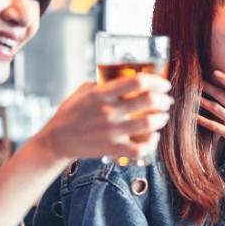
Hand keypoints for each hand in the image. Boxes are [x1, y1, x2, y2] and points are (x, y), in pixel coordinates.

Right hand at [34, 74, 172, 160]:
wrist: (57, 140)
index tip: (164, 84)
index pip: (137, 81)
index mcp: (102, 93)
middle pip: (149, 101)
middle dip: (164, 100)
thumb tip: (125, 76)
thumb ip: (103, 83)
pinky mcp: (113, 149)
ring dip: (161, 119)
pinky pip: (141, 148)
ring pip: (149, 124)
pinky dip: (152, 143)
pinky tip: (153, 137)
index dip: (156, 81)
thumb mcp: (83, 91)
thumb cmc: (71, 114)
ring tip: (162, 117)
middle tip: (167, 101)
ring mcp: (112, 131)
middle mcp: (109, 111)